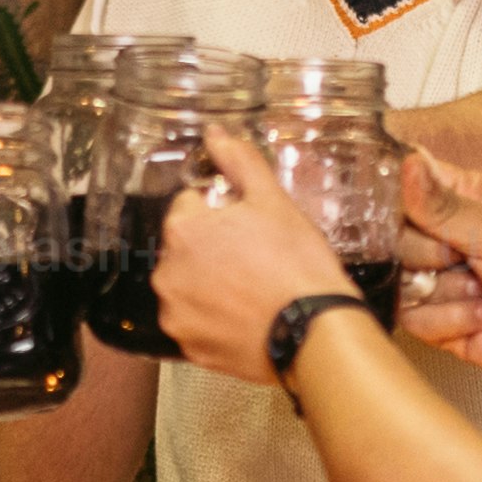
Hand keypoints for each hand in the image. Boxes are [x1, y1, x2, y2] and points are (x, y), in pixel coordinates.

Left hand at [150, 123, 353, 383]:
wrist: (315, 332)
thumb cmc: (297, 263)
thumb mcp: (273, 201)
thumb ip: (239, 162)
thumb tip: (215, 134)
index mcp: (182, 230)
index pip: (190, 206)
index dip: (222, 213)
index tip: (250, 229)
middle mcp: (166, 272)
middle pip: (185, 248)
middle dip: (213, 249)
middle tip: (256, 260)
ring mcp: (175, 314)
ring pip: (188, 286)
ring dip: (209, 285)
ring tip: (252, 291)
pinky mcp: (189, 346)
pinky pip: (195, 323)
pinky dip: (213, 320)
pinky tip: (245, 316)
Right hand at [394, 147, 481, 399]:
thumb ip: (442, 205)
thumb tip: (405, 162)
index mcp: (465, 198)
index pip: (404, 184)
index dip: (395, 198)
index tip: (405, 212)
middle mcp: (448, 237)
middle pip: (391, 238)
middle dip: (427, 254)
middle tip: (463, 259)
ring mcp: (442, 281)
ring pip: (399, 281)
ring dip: (444, 292)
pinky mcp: (441, 323)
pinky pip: (413, 321)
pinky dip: (449, 322)